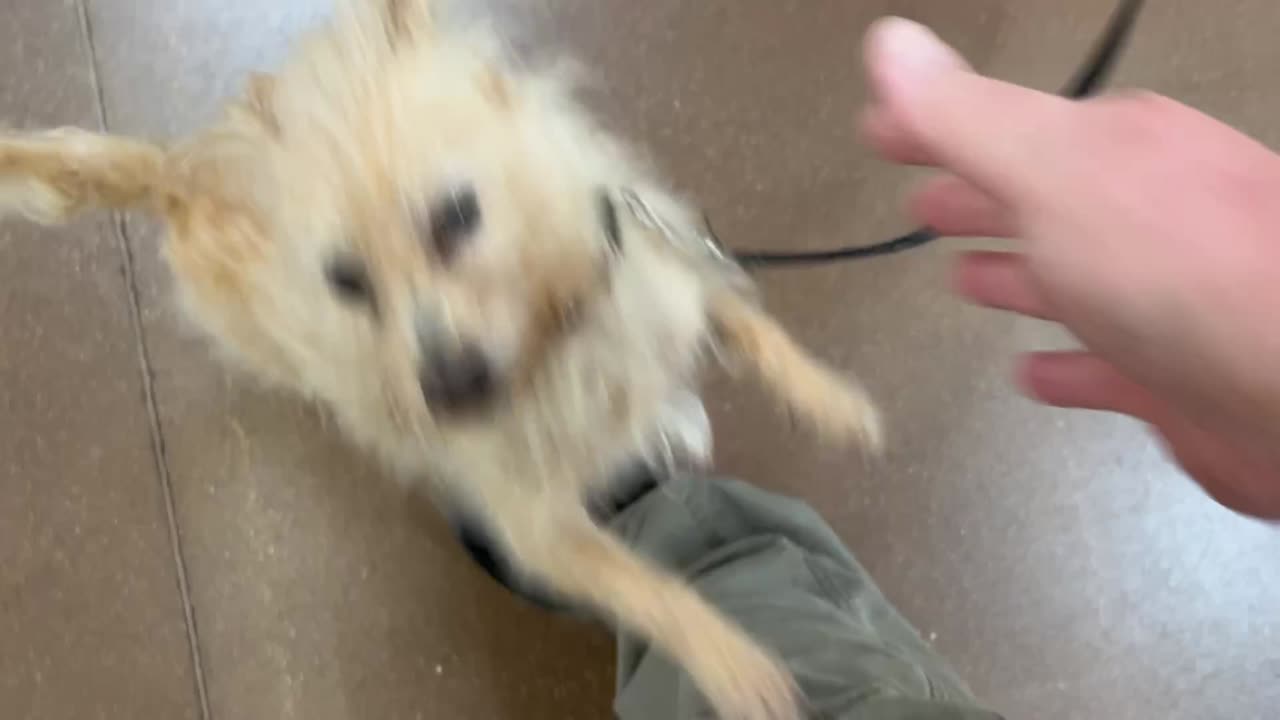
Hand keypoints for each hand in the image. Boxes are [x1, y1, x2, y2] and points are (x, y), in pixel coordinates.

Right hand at [860, 18, 1279, 518]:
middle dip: (975, 196)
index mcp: (1110, 153)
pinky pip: (1100, 364)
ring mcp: (1159, 298)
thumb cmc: (1182, 271)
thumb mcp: (1052, 169)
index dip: (932, 127)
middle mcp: (1140, 217)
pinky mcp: (1170, 376)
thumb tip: (895, 48)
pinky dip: (1060, 364)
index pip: (999, 125)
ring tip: (963, 275)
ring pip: (1070, 276)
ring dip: (1015, 273)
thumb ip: (968, 117)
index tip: (883, 133)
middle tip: (922, 198)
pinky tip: (1031, 371)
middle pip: (1039, 199)